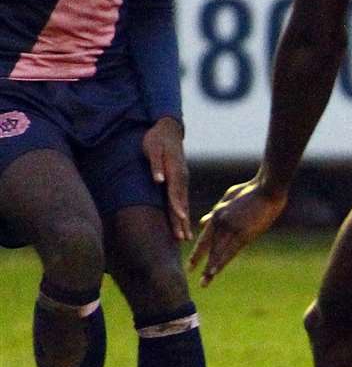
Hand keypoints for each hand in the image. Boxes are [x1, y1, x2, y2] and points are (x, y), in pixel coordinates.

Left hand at [142, 117, 190, 240]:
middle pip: (182, 202)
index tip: (180, 218)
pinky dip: (182, 214)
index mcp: (176, 171)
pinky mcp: (179, 182)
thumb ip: (155, 164)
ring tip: (184, 237)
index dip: (177, 206)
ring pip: (183, 204)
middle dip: (182, 221)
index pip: (176, 192)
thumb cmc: (156, 138)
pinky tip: (182, 223)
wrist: (167, 129)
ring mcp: (182, 181)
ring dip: (184, 221)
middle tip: (183, 238)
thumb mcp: (152, 148)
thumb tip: (159, 180)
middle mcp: (182, 178)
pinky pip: (181, 200)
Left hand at [189, 175, 286, 286]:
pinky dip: (221, 262)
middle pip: (208, 245)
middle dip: (197, 259)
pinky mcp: (243, 232)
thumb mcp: (229, 198)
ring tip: (204, 282)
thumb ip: (216, 211)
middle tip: (188, 272)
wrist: (268, 187)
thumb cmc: (252, 190)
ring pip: (217, 251)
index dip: (198, 249)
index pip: (205, 236)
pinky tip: (213, 272)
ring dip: (210, 268)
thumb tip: (202, 222)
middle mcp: (220, 221)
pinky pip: (230, 251)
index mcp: (217, 213)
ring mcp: (231, 227)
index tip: (191, 261)